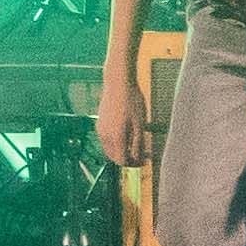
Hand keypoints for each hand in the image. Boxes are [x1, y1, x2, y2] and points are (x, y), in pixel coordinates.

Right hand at [93, 56, 147, 172]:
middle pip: (114, 157)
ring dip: (121, 150)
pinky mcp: (99, 121)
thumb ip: (138, 144)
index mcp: (116, 137)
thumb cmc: (132, 100)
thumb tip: (138, 158)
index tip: (145, 160)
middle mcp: (105, 135)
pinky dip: (116, 141)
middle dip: (128, 158)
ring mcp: (100, 128)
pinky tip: (127, 133)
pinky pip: (107, 138)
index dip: (135, 164)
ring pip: (110, 148)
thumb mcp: (140, 124)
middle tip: (142, 154)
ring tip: (135, 143)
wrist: (118, 81)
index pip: (122, 160)